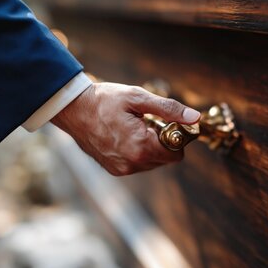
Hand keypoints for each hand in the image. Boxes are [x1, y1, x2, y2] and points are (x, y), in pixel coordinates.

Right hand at [51, 82, 200, 175]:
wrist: (73, 109)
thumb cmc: (105, 100)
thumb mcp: (138, 98)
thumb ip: (169, 109)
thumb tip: (194, 117)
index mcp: (140, 147)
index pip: (176, 152)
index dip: (176, 136)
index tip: (164, 121)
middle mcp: (132, 163)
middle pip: (165, 158)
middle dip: (163, 140)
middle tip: (148, 121)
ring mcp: (122, 169)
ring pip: (152, 162)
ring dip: (151, 146)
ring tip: (135, 127)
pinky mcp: (114, 170)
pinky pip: (138, 164)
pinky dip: (138, 151)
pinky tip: (125, 135)